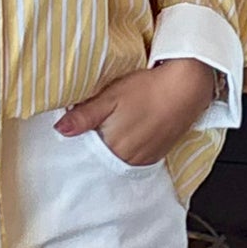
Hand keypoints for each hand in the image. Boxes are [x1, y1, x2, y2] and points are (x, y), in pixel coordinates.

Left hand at [56, 58, 221, 165]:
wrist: (186, 87)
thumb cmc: (148, 89)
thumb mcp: (110, 98)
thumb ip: (84, 116)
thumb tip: (60, 130)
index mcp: (113, 148)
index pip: (86, 155)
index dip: (80, 142)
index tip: (76, 132)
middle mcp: (129, 160)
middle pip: (102, 158)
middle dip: (95, 145)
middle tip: (96, 125)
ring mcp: (144, 159)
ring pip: (119, 158)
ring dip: (114, 147)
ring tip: (116, 126)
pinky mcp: (157, 154)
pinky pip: (136, 157)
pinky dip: (129, 148)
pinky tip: (131, 131)